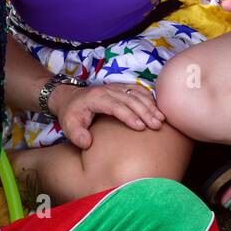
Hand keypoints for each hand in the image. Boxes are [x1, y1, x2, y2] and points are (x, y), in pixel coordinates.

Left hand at [49, 82, 163, 147]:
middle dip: (145, 112)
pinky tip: (158, 108)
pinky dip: (150, 98)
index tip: (140, 127)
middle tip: (157, 125)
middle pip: (130, 99)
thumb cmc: (71, 113)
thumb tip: (87, 144)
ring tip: (162, 119)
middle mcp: (108, 90)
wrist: (70, 97)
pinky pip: (138, 90)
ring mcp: (116, 87)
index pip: (115, 106)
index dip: (128, 116)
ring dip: (151, 106)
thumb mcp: (68, 125)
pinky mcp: (122, 88)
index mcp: (96, 98)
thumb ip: (76, 135)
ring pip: (137, 94)